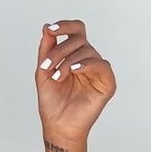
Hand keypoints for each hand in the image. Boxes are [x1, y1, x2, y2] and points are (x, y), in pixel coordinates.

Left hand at [36, 19, 114, 148]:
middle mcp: (87, 60)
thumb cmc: (51, 101)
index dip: (65, 26)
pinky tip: (74, 71)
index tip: (51, 30)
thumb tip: (47, 26)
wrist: (57, 125)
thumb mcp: (43, 70)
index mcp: (74, 55)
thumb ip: (46, 49)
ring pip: (88, 51)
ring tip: (58, 76)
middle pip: (79, 40)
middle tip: (47, 66)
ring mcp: (98, 71)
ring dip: (69, 61)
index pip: (75, 31)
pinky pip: (101, 65)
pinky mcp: (107, 83)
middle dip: (60, 51)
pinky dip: (87, 64)